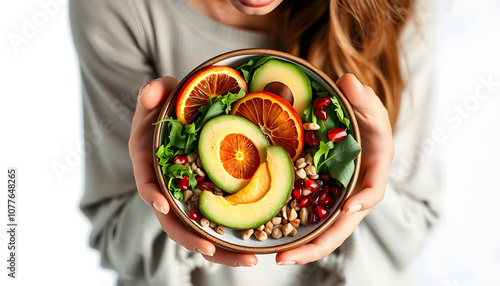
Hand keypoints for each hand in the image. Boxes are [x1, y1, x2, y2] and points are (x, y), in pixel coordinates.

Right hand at [129, 77, 257, 266]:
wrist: (187, 115)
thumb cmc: (173, 104)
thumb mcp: (163, 92)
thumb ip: (156, 90)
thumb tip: (150, 93)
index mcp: (150, 164)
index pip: (147, 183)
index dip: (152, 195)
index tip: (164, 206)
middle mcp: (166, 188)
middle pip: (173, 222)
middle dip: (191, 239)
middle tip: (213, 250)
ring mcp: (187, 197)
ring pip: (198, 231)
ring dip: (221, 250)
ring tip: (249, 259)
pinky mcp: (207, 200)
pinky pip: (217, 223)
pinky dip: (233, 237)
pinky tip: (258, 246)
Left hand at [275, 73, 394, 264]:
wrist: (351, 127)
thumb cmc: (364, 118)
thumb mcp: (367, 104)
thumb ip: (361, 96)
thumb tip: (349, 81)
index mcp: (373, 172)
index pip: (373, 191)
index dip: (363, 201)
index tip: (350, 208)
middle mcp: (355, 193)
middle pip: (341, 227)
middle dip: (318, 245)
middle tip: (289, 258)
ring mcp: (335, 200)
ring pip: (322, 230)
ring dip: (302, 247)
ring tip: (276, 258)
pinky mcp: (318, 199)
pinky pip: (307, 217)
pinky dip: (292, 229)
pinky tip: (268, 237)